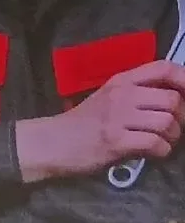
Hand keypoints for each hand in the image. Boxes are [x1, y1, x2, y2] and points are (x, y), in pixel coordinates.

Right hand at [17, 60, 184, 181]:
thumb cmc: (82, 123)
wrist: (51, 143)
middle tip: (172, 129)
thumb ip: (137, 93)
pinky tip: (152, 153)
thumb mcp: (108, 98)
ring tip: (162, 142)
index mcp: (121, 81)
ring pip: (167, 122)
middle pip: (172, 99)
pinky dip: (161, 151)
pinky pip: (155, 144)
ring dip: (172, 136)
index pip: (163, 68)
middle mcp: (121, 95)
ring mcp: (118, 118)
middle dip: (181, 118)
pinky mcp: (115, 142)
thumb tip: (174, 99)